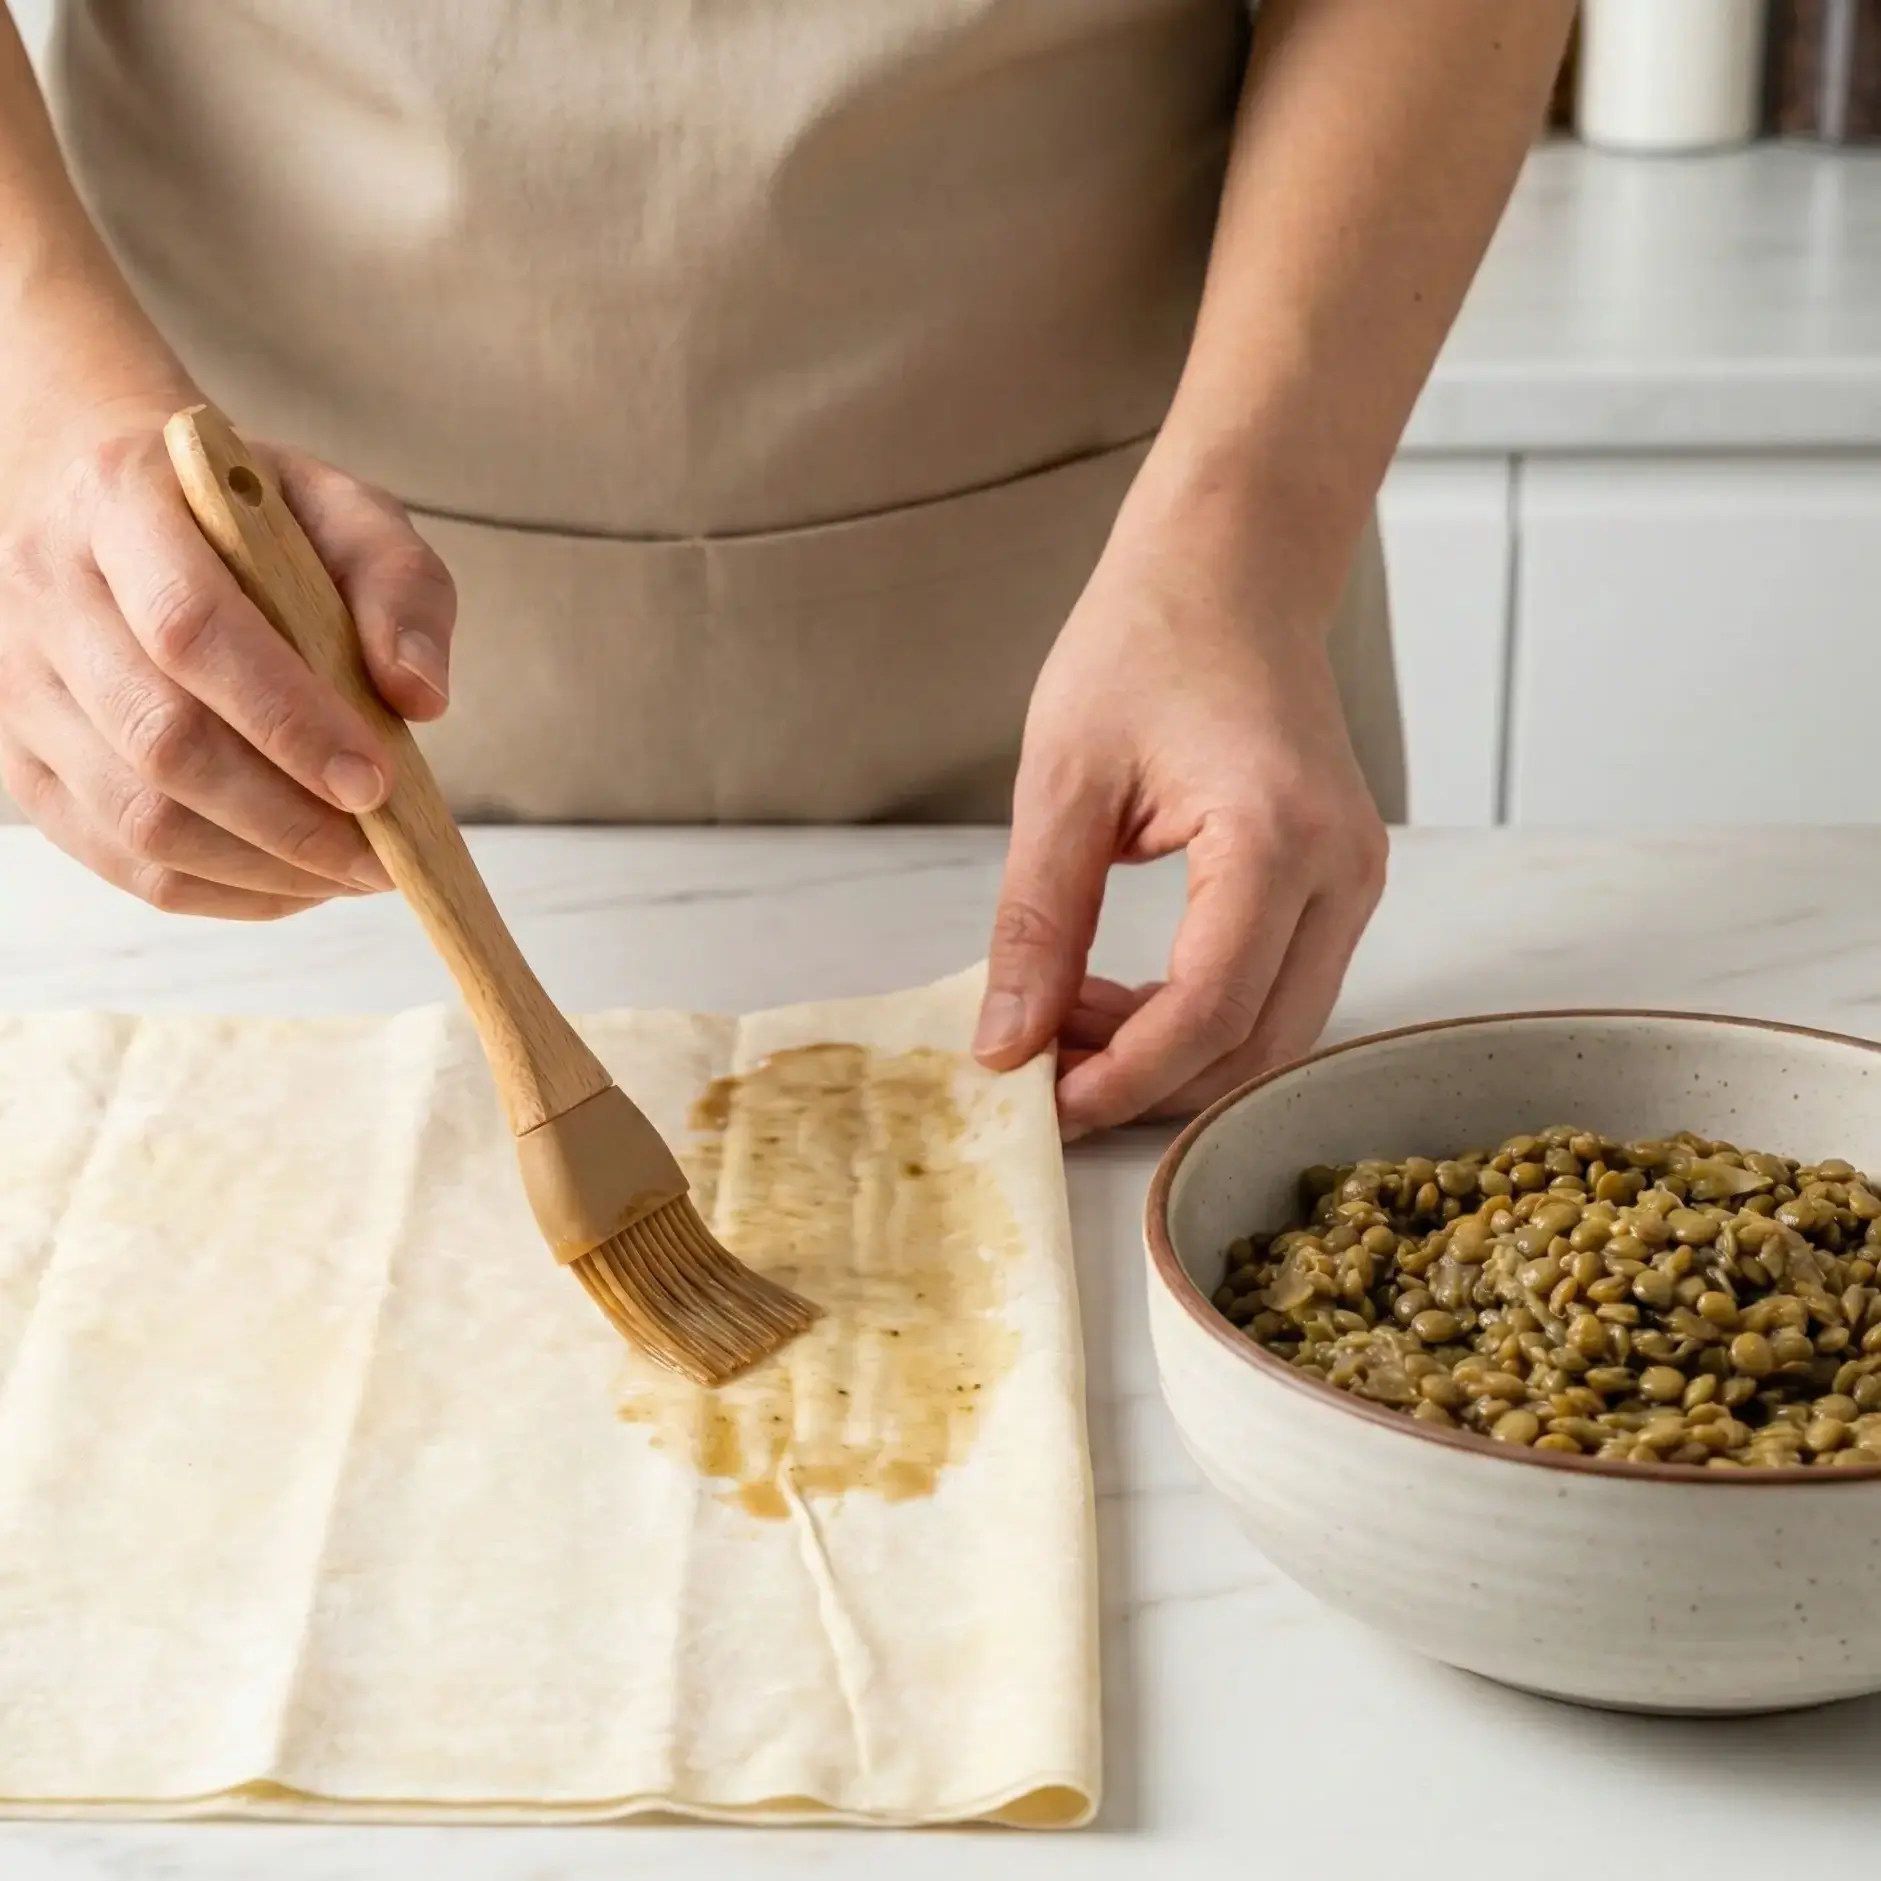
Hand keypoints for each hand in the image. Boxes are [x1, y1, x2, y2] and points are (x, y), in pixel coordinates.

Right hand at [0, 394, 454, 916]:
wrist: (125, 508)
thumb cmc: (252, 520)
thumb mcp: (345, 512)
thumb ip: (399, 587)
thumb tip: (420, 697)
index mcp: (121, 502)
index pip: (192, 629)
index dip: (288, 720)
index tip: (375, 782)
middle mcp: (46, 590)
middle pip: (162, 740)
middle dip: (288, 818)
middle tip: (382, 853)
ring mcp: (20, 682)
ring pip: (136, 817)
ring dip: (262, 868)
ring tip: (353, 872)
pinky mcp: (25, 760)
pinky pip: (119, 858)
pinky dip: (221, 891)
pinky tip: (295, 882)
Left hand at [973, 499, 1386, 1137]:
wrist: (1230, 569)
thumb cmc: (1148, 641)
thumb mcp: (1062, 781)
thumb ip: (1037, 923)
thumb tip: (1006, 1043)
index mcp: (1276, 836)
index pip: (1209, 1011)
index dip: (1123, 1078)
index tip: (1042, 1103)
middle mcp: (1340, 870)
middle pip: (1256, 1046)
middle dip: (1147, 1083)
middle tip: (1045, 1074)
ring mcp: (1353, 879)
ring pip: (1273, 1033)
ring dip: (1170, 1056)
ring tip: (1068, 1022)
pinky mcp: (1338, 883)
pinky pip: (1277, 990)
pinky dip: (1198, 1018)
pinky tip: (1118, 995)